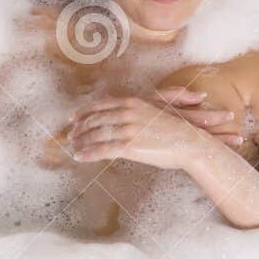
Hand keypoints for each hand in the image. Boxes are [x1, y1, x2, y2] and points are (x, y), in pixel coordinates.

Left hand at [62, 93, 238, 171]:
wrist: (189, 142)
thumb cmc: (176, 129)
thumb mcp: (155, 111)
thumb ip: (138, 110)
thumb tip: (126, 113)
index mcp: (132, 102)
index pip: (101, 105)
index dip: (85, 111)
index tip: (74, 117)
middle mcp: (127, 113)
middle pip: (95, 119)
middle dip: (79, 128)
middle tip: (70, 135)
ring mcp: (127, 129)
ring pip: (95, 135)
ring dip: (81, 141)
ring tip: (72, 147)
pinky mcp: (129, 146)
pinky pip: (102, 149)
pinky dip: (88, 153)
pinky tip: (79, 157)